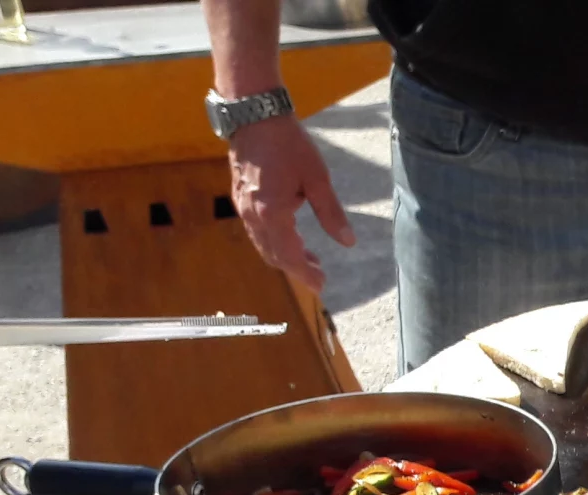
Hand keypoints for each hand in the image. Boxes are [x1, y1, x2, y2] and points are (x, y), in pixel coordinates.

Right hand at [226, 116, 354, 291]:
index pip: (288, 255)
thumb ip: (331, 213)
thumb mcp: (317, 179)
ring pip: (262, 244)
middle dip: (296, 268)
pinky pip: (256, 230)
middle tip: (319, 275)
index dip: (305, 274)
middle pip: (273, 255)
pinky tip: (290, 236)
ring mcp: (242, 206)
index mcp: (272, 213)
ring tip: (309, 259)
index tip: (321, 286)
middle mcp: (252, 214)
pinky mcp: (240, 197)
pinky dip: (273, 241)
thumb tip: (348, 242)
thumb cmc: (288, 144)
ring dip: (284, 255)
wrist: (254, 115)